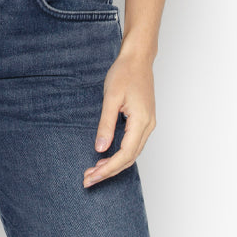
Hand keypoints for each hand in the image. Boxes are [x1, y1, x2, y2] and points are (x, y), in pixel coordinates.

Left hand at [83, 48, 155, 187]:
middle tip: (88, 178)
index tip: (91, 176)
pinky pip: (133, 144)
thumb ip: (106, 124)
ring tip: (94, 170)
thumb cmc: (125, 72)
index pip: (125, 154)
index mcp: (141, 121)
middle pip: (129, 158)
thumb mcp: (111, 97)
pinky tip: (107, 155)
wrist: (138, 58)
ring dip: (114, 164)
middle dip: (108, 171)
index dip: (108, 168)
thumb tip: (100, 148)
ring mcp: (148, 124)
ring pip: (132, 153)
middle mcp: (148, 126)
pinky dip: (120, 153)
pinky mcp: (144, 120)